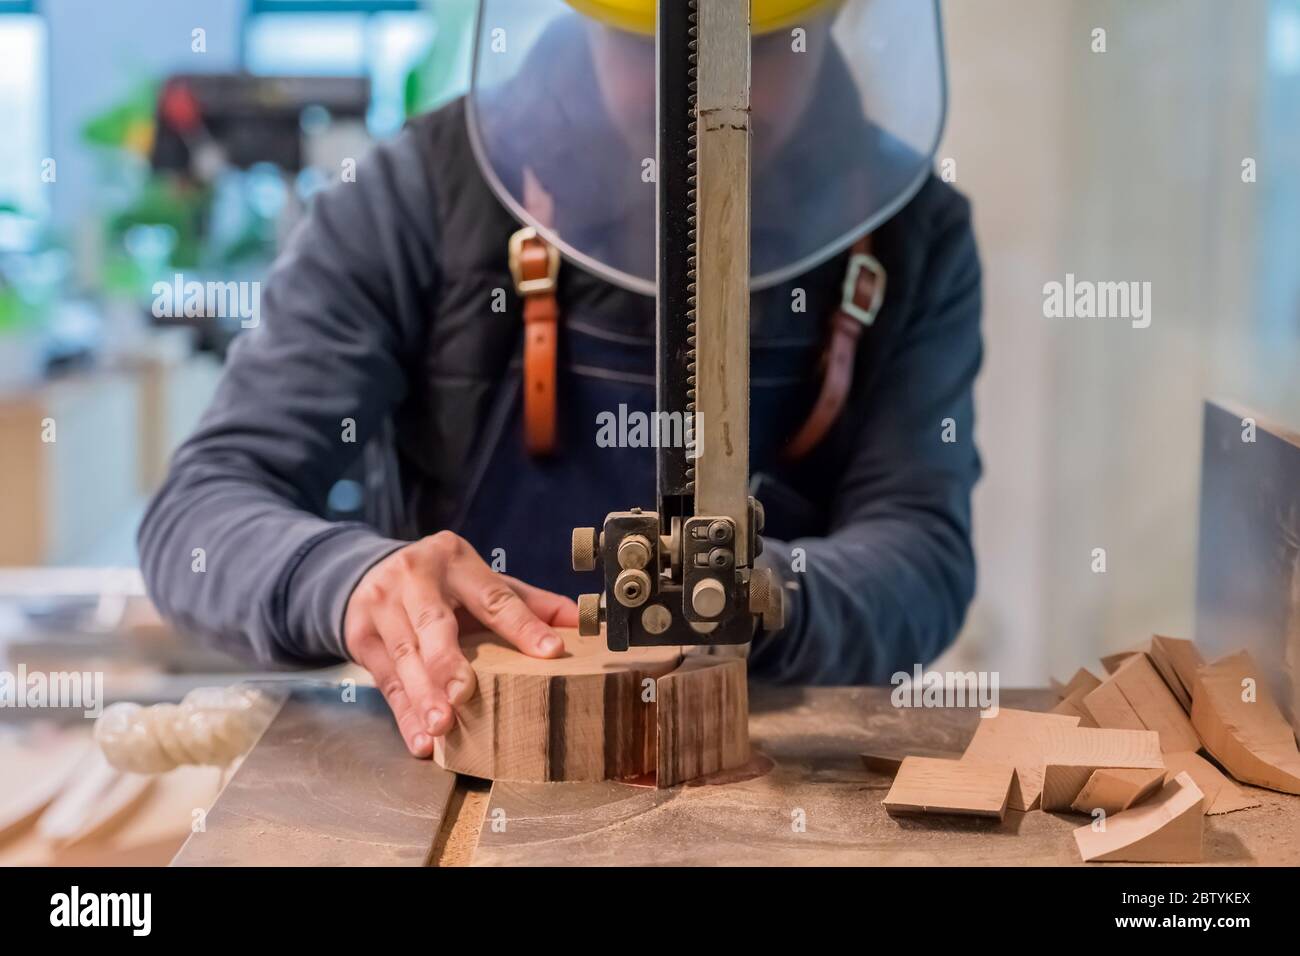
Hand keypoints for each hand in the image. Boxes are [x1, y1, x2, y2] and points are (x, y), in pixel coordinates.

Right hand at [343, 532, 578, 756]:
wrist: (366, 572)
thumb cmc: (441, 583)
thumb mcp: (481, 580)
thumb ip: (529, 602)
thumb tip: (581, 623)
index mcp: (456, 560)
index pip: (494, 596)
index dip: (522, 625)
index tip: (549, 652)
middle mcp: (414, 579)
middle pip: (433, 623)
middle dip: (447, 660)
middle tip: (462, 693)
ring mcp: (382, 606)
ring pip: (405, 657)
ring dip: (423, 695)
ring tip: (443, 726)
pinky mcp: (361, 637)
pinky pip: (386, 681)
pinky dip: (404, 714)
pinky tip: (421, 739)